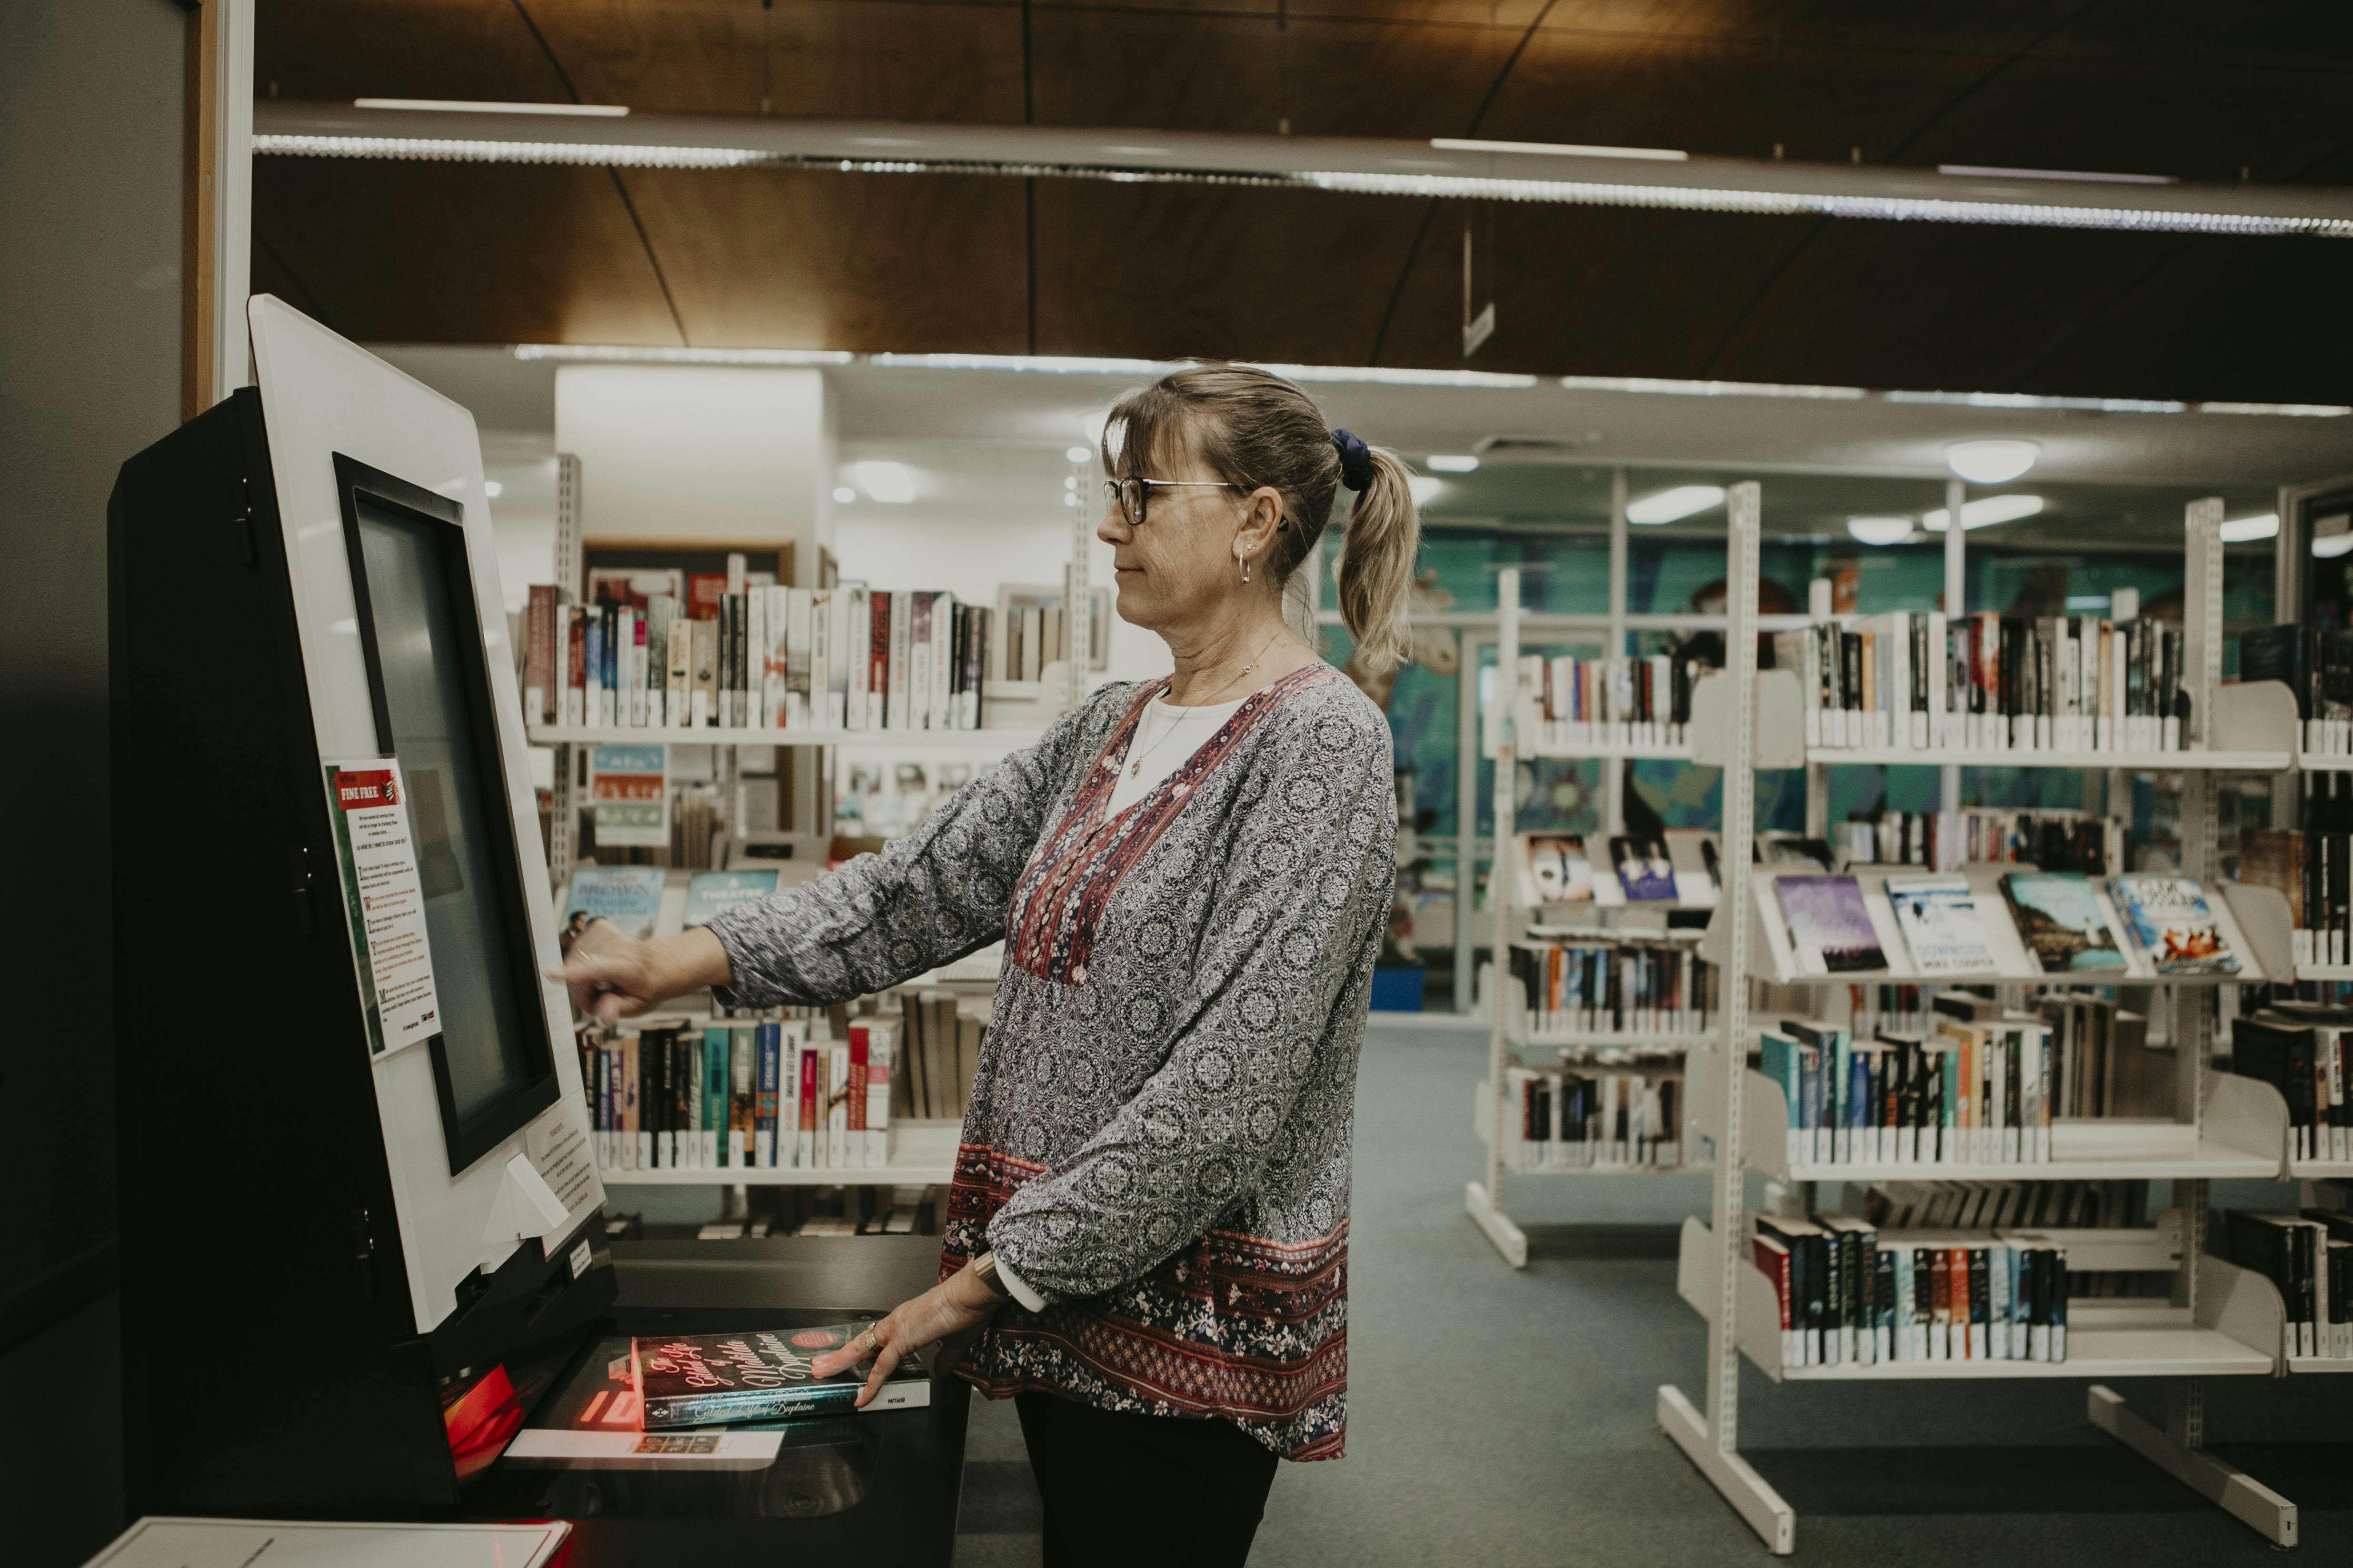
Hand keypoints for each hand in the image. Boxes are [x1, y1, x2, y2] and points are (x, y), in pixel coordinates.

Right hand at [550, 921, 730, 1024]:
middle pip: (579, 969)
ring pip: (575, 959)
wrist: (661, 963)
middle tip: (597, 1001)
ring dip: (581, 976)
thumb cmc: (648, 986)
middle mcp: (619, 946)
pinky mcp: (601, 927)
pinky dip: (582, 961)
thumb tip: (602, 1014)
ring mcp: (609, 933)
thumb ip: (617, 1009)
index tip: (551, 973)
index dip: (573, 972)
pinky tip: (596, 967)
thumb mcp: (639, 1006)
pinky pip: (577, 948)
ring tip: (600, 984)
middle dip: (581, 990)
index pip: (598, 969)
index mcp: (629, 967)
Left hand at [810, 1265, 1000, 1407]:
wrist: (972, 1295)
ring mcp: (896, 1329)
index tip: (850, 1360)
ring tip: (822, 1373)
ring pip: (861, 1349)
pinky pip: (881, 1366)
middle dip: (839, 1355)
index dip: (862, 1351)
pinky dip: (871, 1384)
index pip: (878, 1339)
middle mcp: (896, 1322)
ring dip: (840, 1362)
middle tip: (821, 1365)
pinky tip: (863, 1397)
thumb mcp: (954, 1342)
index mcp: (907, 1321)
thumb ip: (945, 1358)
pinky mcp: (902, 1339)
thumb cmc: (967, 1311)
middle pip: (860, 1342)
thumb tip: (942, 1371)